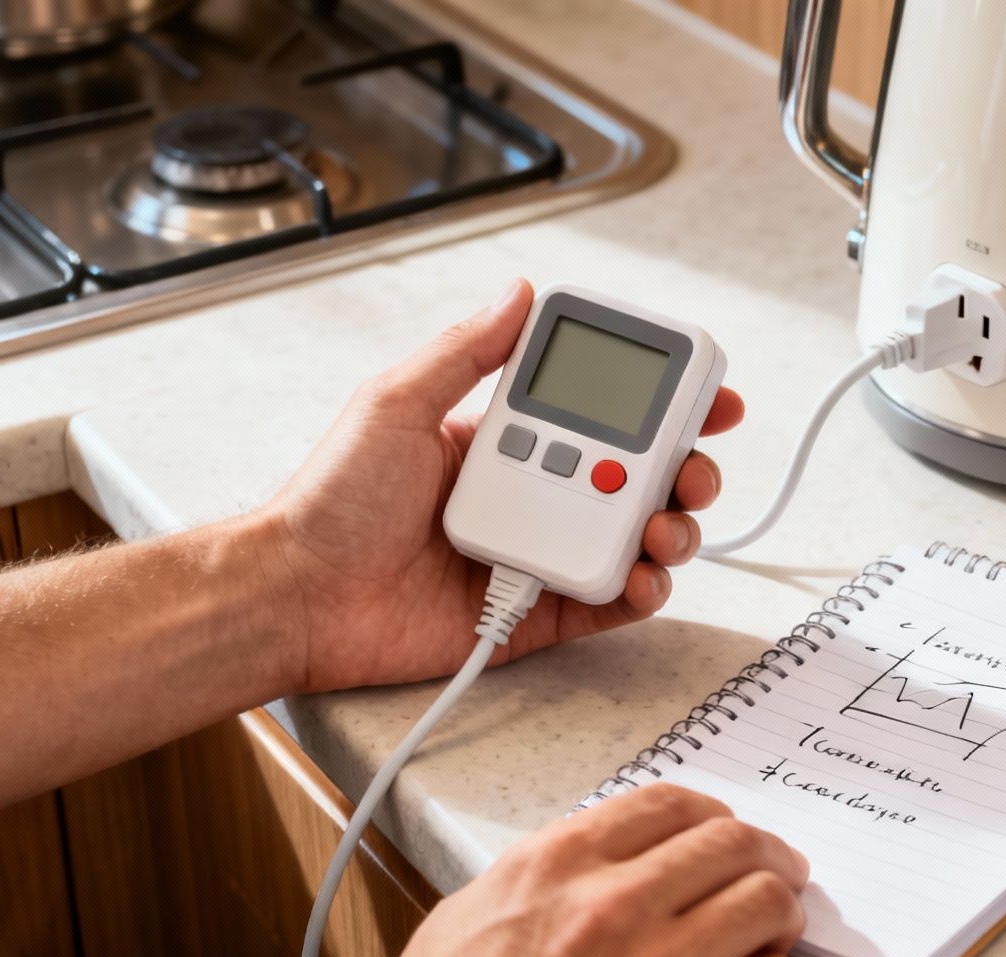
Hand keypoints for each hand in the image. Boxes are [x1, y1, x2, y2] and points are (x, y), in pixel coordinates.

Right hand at [231, 785, 808, 956]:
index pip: (667, 804)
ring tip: (772, 932)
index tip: (723, 832)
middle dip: (765, 854)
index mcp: (553, 867)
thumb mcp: (463, 921)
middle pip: (732, 844)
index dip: (711, 815)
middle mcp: (609, 905)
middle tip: (777, 872)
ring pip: (766, 903)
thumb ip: (538, 883)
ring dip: (780, 913)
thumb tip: (592, 869)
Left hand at [253, 279, 745, 693]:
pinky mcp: (536, 615)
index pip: (599, 414)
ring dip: (671, 529)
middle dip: (684, 469)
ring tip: (664, 526)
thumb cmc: (329, 500)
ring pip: (635, 540)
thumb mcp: (396, 402)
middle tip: (695, 468)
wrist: (299, 594)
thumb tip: (518, 292)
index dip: (659, 404)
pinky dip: (641, 591)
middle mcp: (532, 495)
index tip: (705, 394)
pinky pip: (608, 603)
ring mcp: (538, 555)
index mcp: (504, 441)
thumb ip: (465, 351)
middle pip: (635, 478)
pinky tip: (643, 575)